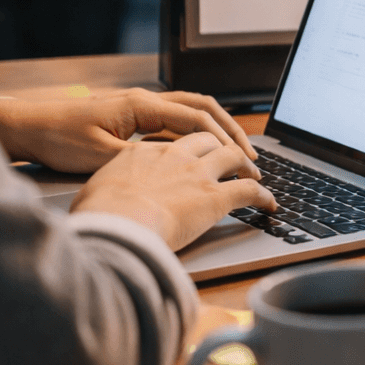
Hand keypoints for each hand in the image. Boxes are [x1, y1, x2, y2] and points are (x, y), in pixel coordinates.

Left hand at [0, 88, 257, 173]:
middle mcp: (144, 100)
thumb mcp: (101, 156)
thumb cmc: (58, 139)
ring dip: (216, 127)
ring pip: (190, 109)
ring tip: (234, 150)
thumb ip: (143, 159)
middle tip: (251, 155)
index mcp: (141, 106)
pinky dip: (195, 130)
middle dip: (231, 129)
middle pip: (202, 106)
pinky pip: (174, 117)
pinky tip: (200, 149)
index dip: (225, 140)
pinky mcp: (130, 115)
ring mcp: (138, 105)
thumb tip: (179, 167)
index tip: (244, 160)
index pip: (197, 119)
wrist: (26, 126)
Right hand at [70, 132, 277, 250]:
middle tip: (229, 161)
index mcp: (143, 154)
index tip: (189, 160)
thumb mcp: (94, 192)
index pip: (171, 144)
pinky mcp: (215, 196)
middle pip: (206, 140)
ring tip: (254, 176)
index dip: (184, 151)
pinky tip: (270, 204)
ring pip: (232, 156)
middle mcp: (174, 157)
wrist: (114, 224)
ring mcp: (197, 174)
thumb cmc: (97, 215)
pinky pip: (249, 190)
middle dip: (220, 148)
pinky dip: (264, 196)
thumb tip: (101, 203)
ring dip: (246, 165)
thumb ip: (107, 190)